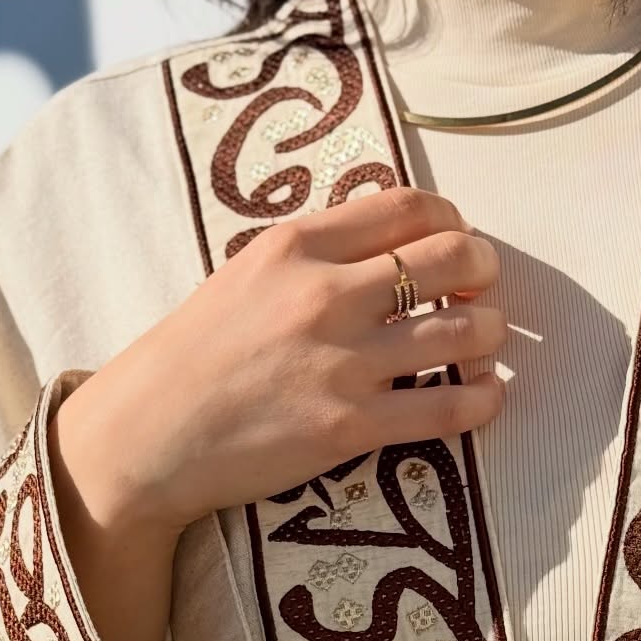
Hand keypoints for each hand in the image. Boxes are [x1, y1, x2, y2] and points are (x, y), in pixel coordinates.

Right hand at [47, 186, 505, 640]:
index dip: (453, 222)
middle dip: (485, 270)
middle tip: (480, 292)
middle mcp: (326, 293)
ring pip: (467, 330)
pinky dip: (485, 399)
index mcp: (298, 244)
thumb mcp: (247, 275)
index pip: (410, 205)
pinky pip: (452, 406)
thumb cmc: (195, 357)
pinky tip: (484, 396)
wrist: (149, 435)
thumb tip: (388, 244)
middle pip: (455, 256)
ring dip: (491, 334)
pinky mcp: (352, 425)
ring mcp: (343, 361)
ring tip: (482, 346)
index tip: (455, 245)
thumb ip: (316, 255)